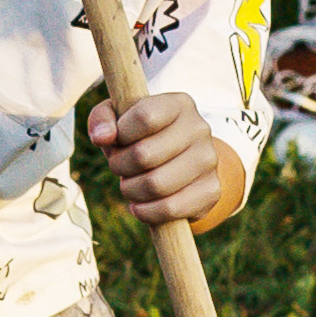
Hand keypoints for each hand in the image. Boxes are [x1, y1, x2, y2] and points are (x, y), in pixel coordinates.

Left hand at [88, 90, 230, 229]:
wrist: (183, 162)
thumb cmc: (143, 136)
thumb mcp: (120, 119)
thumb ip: (103, 118)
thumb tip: (102, 137)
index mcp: (178, 103)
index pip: (144, 116)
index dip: (121, 134)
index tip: (117, 140)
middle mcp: (199, 128)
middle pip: (145, 155)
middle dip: (120, 166)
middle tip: (119, 168)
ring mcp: (209, 160)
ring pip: (156, 185)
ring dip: (131, 191)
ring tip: (129, 186)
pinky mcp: (212, 190)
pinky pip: (171, 208)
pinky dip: (147, 212)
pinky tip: (141, 206)